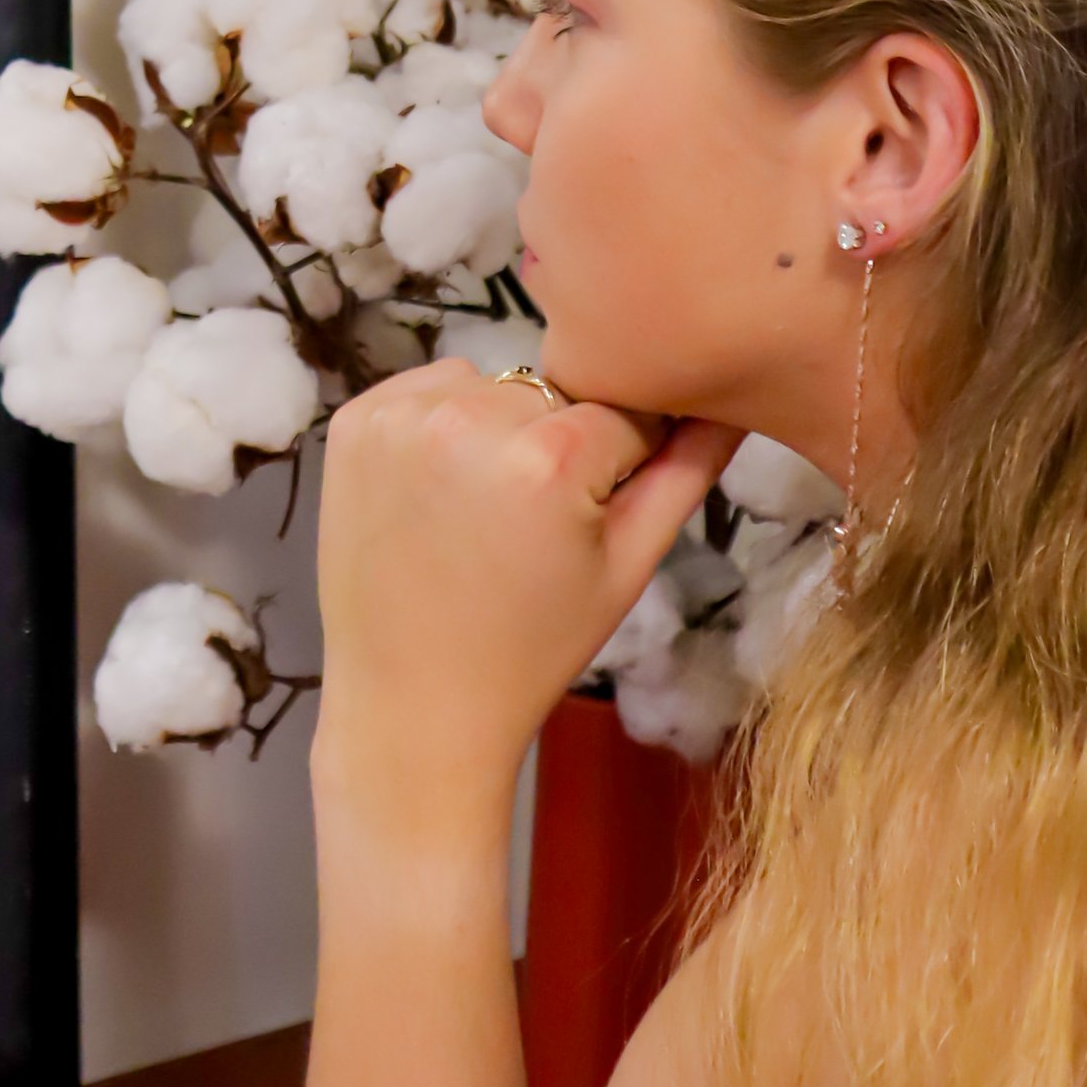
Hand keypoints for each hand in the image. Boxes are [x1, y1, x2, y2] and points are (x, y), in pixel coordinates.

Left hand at [311, 358, 742, 838]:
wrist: (412, 701)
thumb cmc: (531, 647)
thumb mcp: (628, 566)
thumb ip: (688, 470)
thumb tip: (734, 400)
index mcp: (548, 458)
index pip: (625, 413)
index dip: (622, 463)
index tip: (591, 517)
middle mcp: (467, 419)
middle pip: (553, 393)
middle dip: (558, 442)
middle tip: (530, 524)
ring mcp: (400, 418)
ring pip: (491, 384)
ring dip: (499, 426)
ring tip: (482, 508)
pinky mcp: (352, 422)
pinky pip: (428, 388)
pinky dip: (443, 422)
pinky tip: (440, 491)